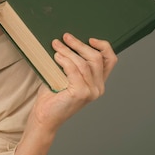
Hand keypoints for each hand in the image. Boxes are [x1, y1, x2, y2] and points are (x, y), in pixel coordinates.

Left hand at [13, 33, 116, 154]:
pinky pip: (74, 70)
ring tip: (56, 45)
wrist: (44, 117)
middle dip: (79, 44)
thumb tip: (67, 41)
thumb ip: (72, 62)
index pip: (110, 61)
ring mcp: (91, 92)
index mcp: (98, 82)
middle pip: (96, 58)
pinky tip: (56, 56)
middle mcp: (98, 88)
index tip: (89, 38)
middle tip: (65, 37)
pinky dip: (64, 60)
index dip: (103, 46)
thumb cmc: (53, 95)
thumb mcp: (65, 75)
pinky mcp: (80, 93)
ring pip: (83, 63)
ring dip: (68, 50)